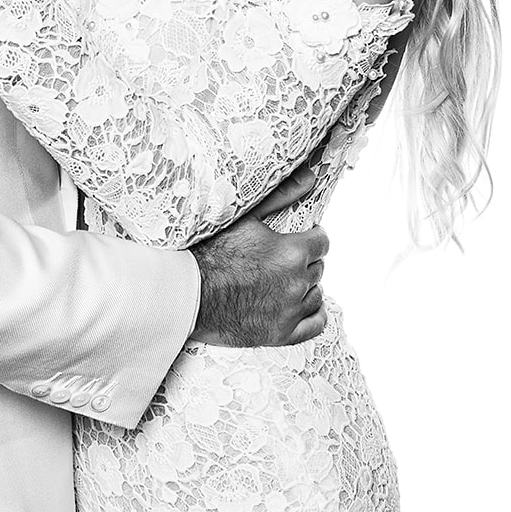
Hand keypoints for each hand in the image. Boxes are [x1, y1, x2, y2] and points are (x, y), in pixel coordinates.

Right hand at [191, 165, 328, 347]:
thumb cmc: (212, 251)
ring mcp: (289, 311)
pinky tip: (303, 304)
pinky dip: (313, 313)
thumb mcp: (246, 216)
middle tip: (285, 257)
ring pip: (316, 294)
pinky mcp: (280, 334)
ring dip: (307, 285)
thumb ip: (282, 196)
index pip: (322, 242)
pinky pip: (314, 325)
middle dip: (306, 260)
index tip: (303, 236)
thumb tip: (310, 177)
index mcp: (291, 253)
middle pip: (318, 268)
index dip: (313, 237)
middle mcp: (296, 283)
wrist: (188, 291)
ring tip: (287, 279)